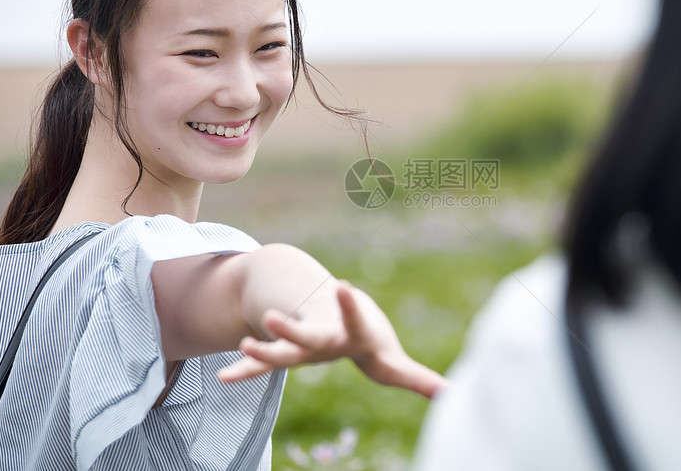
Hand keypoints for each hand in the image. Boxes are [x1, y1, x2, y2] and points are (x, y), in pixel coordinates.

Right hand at [217, 280, 447, 398]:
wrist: (332, 307)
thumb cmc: (370, 339)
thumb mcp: (393, 361)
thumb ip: (420, 380)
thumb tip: (456, 394)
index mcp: (353, 333)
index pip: (353, 319)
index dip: (350, 306)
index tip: (344, 285)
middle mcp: (324, 337)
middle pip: (309, 336)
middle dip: (291, 330)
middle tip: (271, 319)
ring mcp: (303, 344)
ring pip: (282, 348)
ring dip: (263, 351)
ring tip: (242, 347)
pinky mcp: (288, 354)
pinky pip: (265, 368)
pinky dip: (247, 373)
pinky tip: (224, 378)